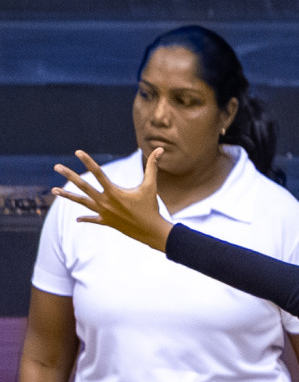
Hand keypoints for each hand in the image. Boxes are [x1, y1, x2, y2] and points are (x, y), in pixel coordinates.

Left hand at [52, 149, 173, 251]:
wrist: (151, 231)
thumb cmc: (152, 207)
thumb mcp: (151, 186)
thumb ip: (153, 166)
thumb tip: (161, 149)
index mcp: (114, 192)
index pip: (98, 173)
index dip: (88, 161)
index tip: (78, 152)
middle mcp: (105, 202)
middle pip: (83, 186)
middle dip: (69, 175)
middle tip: (56, 166)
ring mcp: (103, 213)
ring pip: (82, 202)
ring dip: (68, 196)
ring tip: (54, 191)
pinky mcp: (106, 222)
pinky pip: (92, 219)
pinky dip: (85, 218)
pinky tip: (77, 219)